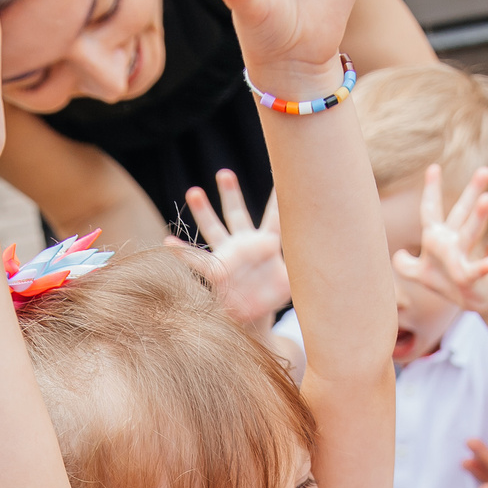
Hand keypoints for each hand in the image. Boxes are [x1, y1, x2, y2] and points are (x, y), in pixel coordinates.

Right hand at [184, 169, 290, 332]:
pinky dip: (183, 253)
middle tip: (224, 172)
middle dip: (231, 194)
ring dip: (204, 212)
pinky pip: (196, 261)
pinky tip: (169, 242)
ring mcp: (227, 255)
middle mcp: (244, 243)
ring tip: (194, 191)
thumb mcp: (291, 284)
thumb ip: (299, 272)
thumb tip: (318, 266)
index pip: (275, 218)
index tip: (280, 176)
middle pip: (237, 214)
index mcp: (267, 244)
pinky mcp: (216, 271)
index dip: (277, 200)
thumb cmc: (273, 296)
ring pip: (214, 229)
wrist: (254, 315)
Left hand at [394, 163, 487, 315]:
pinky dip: (484, 267)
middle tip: (486, 170)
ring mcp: (462, 258)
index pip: (431, 210)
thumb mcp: (420, 273)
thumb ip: (405, 265)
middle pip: (462, 213)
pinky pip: (476, 271)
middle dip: (473, 192)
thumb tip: (398, 255)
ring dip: (479, 217)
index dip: (432, 190)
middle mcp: (451, 242)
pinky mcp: (470, 277)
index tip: (434, 167)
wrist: (474, 299)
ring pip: (470, 234)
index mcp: (437, 238)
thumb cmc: (447, 282)